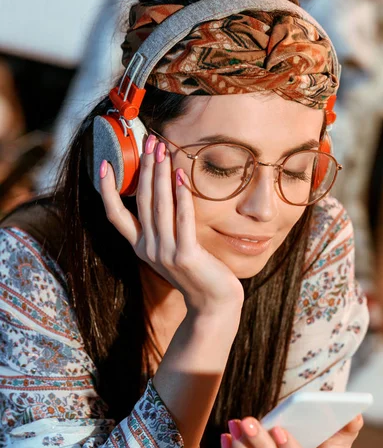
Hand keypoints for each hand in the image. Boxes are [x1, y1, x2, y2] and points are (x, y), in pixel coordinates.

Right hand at [99, 134, 243, 313]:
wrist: (213, 305)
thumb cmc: (195, 273)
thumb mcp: (171, 250)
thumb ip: (163, 228)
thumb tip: (163, 193)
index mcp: (140, 247)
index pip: (114, 215)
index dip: (107, 189)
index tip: (104, 163)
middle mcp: (148, 249)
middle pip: (141, 201)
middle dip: (144, 169)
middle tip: (149, 142)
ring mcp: (166, 253)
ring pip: (159, 206)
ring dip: (161, 175)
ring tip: (163, 151)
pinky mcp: (186, 255)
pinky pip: (183, 220)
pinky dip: (182, 197)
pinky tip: (182, 176)